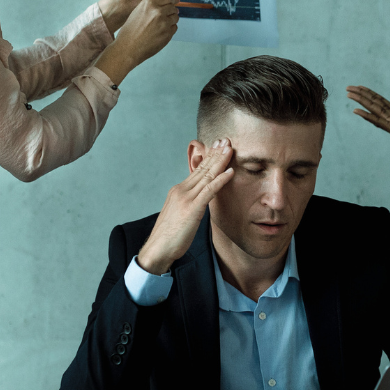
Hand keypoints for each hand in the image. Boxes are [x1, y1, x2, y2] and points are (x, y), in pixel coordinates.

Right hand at [95, 0, 179, 85]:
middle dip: (171, 11)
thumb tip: (164, 6)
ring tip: (160, 27)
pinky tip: (160, 33)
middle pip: (173, 8)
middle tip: (167, 16)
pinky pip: (174, 28)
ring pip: (175, 18)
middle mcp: (158, 11)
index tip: (176, 0)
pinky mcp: (168, 34)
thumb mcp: (137, 12)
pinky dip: (170, 30)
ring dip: (171, 21)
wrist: (128, 48)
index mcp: (149, 3)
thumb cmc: (130, 32)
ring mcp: (164, 23)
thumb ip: (151, 7)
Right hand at [137, 140, 234, 273]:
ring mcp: (186, 198)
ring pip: (206, 175)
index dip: (209, 157)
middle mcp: (181, 190)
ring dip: (220, 161)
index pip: (197, 170)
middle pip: (202, 168)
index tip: (218, 147)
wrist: (158, 249)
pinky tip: (231, 172)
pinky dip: (221, 180)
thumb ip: (189, 204)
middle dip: (215, 153)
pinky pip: (209, 190)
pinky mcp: (192, 208)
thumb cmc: (169, 237)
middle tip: (226, 140)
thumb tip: (200, 200)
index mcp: (178, 190)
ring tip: (230, 149)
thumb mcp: (180, 214)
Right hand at [346, 86, 389, 169]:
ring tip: (349, 94)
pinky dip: (368, 116)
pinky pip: (379, 121)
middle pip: (374, 103)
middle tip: (348, 87)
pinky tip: (356, 111)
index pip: (381, 101)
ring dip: (361, 101)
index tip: (359, 87)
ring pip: (374, 110)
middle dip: (361, 95)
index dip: (370, 93)